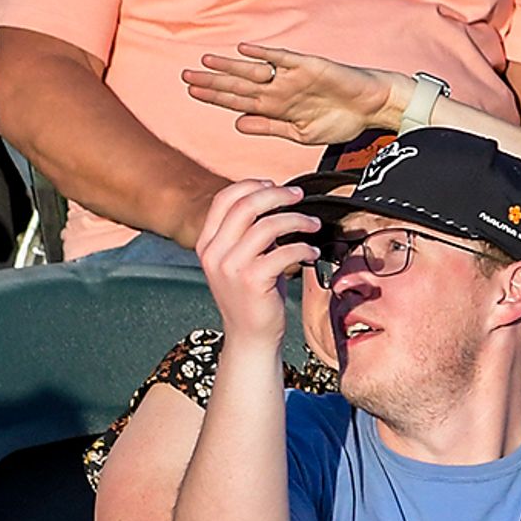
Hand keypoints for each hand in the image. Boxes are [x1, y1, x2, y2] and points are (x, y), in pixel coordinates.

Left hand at [182, 44, 403, 147]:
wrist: (372, 109)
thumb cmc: (340, 120)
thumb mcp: (300, 133)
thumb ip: (269, 127)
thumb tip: (238, 124)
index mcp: (275, 107)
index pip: (238, 101)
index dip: (215, 97)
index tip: (191, 92)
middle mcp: (279, 90)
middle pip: (240, 86)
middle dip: (213, 83)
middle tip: (185, 77)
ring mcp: (292, 78)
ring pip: (255, 71)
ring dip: (230, 67)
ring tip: (206, 62)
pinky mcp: (309, 67)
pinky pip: (283, 59)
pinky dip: (264, 55)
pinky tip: (244, 51)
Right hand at [195, 178, 318, 341]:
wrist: (250, 335)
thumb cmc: (251, 296)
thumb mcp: (239, 259)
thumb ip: (246, 232)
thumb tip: (274, 200)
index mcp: (207, 243)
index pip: (225, 199)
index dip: (252, 185)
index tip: (274, 185)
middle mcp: (214, 253)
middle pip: (246, 206)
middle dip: (278, 195)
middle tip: (298, 197)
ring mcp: (231, 267)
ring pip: (267, 225)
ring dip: (297, 220)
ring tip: (312, 225)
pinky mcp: (253, 281)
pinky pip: (284, 252)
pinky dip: (303, 248)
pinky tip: (311, 253)